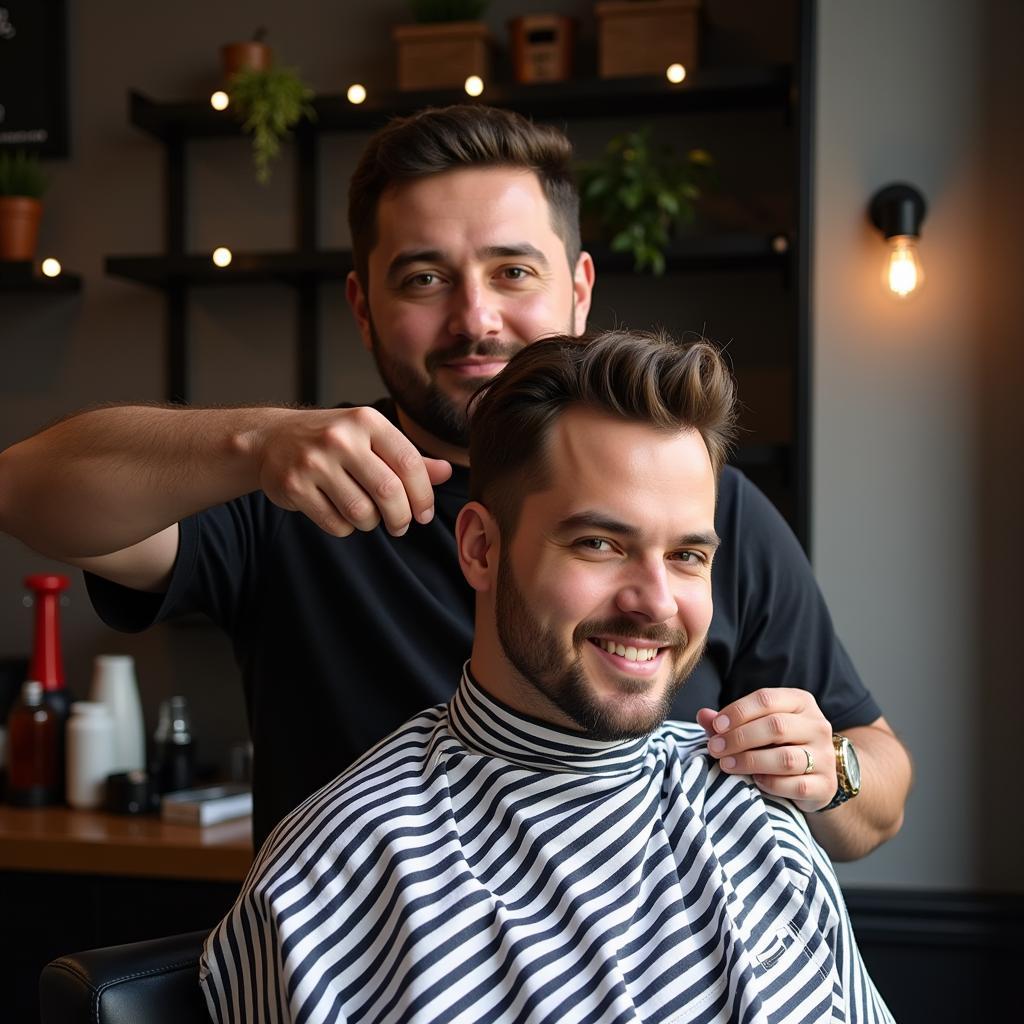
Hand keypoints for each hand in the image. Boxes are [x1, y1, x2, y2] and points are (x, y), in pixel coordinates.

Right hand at [252, 406, 452, 537]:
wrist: (270, 439)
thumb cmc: (333, 440)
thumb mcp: (371, 438)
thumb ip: (408, 457)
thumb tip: (446, 472)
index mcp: (366, 421)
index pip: (409, 464)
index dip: (423, 495)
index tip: (425, 514)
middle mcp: (340, 438)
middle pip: (388, 491)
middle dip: (401, 517)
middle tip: (401, 525)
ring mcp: (314, 462)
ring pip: (362, 512)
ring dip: (372, 523)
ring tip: (369, 517)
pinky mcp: (294, 486)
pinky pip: (336, 523)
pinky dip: (346, 528)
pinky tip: (342, 515)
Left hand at [697, 688, 835, 812]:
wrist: (815, 776)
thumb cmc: (778, 744)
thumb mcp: (757, 726)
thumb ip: (730, 722)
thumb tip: (703, 715)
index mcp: (800, 702)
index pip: (766, 699)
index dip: (738, 711)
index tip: (716, 725)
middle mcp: (817, 725)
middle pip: (775, 726)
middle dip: (739, 737)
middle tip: (716, 748)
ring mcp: (825, 757)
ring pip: (785, 758)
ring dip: (750, 761)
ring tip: (727, 764)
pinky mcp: (826, 785)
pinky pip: (796, 785)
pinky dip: (771, 784)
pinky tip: (755, 782)